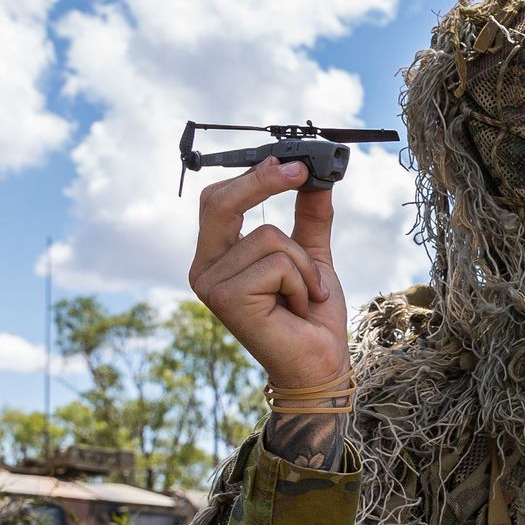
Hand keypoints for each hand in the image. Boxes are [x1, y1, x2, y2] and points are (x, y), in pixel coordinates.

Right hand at [189, 157, 349, 388]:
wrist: (320, 363)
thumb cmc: (312, 315)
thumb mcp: (311, 255)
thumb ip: (308, 217)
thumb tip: (316, 175)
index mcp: (216, 256)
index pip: (219, 200)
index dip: (253, 176)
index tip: (290, 162)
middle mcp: (204, 268)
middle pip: (222, 202)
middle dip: (265, 182)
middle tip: (302, 171)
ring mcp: (211, 284)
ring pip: (269, 237)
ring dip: (303, 264)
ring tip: (305, 293)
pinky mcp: (227, 299)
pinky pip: (277, 263)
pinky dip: (302, 281)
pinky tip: (298, 307)